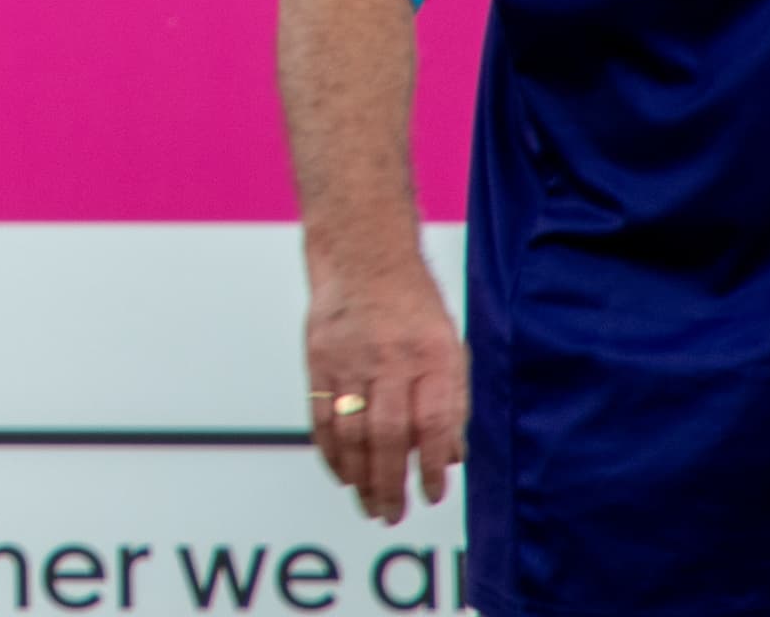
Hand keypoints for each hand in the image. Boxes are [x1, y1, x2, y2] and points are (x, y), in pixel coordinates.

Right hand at [303, 249, 466, 522]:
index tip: (431, 495)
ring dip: (358, 475)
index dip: (430, 466)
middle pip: (387, 434)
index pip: (433, 423)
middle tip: (391, 514)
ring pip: (351, 430)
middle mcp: (391, 358)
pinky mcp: (318, 357)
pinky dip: (329, 450)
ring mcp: (350, 358)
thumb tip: (449, 458)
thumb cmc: (413, 306)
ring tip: (367, 503)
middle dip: (389, 483)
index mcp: (432, 356)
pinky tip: (340, 473)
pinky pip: (321, 414)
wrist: (362, 255)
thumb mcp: (450, 346)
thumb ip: (451, 401)